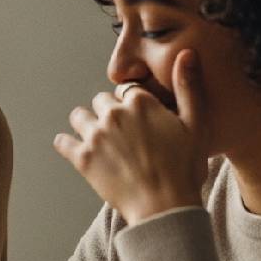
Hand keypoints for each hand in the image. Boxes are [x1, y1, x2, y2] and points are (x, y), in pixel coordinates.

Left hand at [53, 49, 207, 224]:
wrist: (165, 207)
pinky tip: (72, 148)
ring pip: (79, 116)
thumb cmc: (185, 169)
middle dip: (109, 112)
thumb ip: (188, 86)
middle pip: (101, 101)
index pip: (127, 90)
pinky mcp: (82, 159)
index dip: (134, 103)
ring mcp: (96, 136)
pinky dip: (66, 144)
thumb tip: (187, 53)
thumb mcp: (197, 125)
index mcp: (140, 102)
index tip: (139, 118)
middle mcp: (113, 114)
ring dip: (87, 124)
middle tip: (121, 132)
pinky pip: (63, 142)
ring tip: (99, 139)